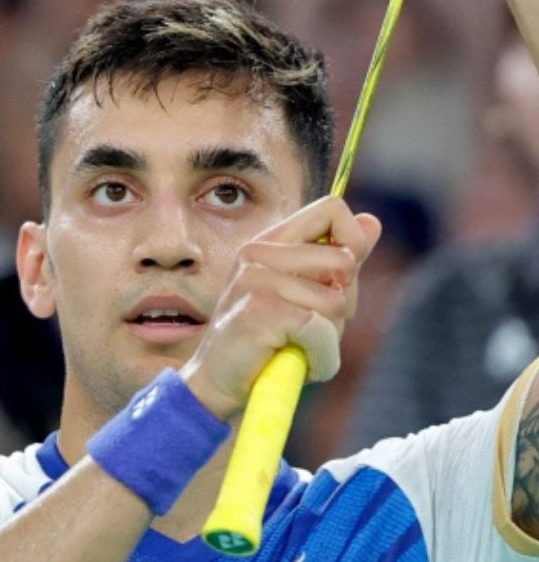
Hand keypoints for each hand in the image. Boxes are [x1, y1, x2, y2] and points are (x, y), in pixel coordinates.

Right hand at [180, 196, 380, 420]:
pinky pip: (323, 334)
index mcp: (270, 241)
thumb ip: (336, 258)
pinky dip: (321, 359)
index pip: (332, 209)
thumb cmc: (265, 341)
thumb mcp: (304, 294)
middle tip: (309, 325)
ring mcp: (257, 279)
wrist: (219, 383)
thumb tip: (374, 221)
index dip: (353, 241)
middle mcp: (259, 253)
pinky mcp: (262, 311)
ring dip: (330, 337)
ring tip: (296, 345)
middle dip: (342, 301)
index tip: (340, 276)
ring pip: (335, 302)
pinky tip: (294, 361)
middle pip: (344, 259)